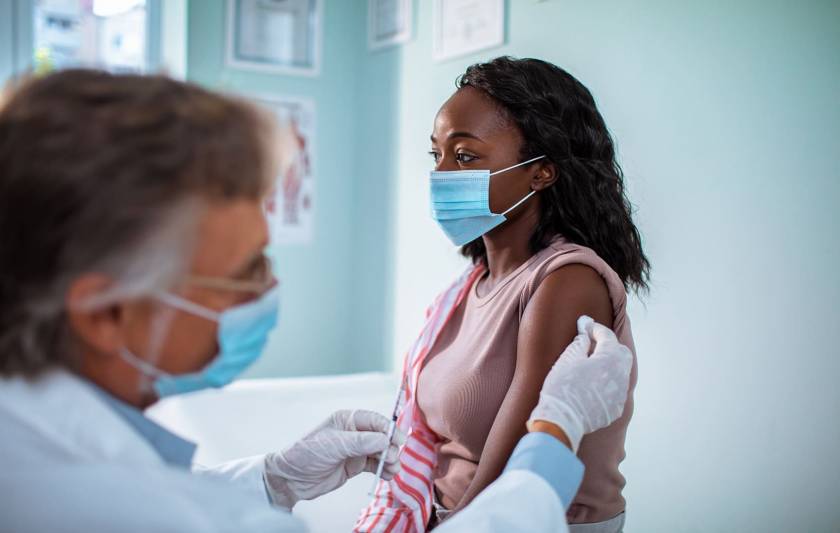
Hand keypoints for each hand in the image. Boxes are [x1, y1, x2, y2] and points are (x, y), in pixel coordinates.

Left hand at [262, 409, 404, 508]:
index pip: (374, 420)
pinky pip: (375, 465)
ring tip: (392, 470)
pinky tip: (388, 475)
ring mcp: (355, 450)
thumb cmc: (306, 453)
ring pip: (380, 452)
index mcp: (347, 420)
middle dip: (390, 446)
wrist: (291, 479)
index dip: (388, 429)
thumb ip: (360, 442)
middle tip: (392, 458)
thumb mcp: (333, 444)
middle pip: (381, 436)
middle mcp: (354, 433)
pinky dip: (384, 470)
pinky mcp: (355, 465)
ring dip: (389, 460)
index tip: (399, 440)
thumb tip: (385, 439)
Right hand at [527, 316, 632, 451]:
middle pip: (621, 352)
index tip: (584, 324)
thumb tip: (585, 334)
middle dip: (608, 344)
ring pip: (620, 372)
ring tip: (590, 362)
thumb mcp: (568, 359)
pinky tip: (591, 383)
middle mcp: (621, 376)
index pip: (607, 335)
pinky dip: (606, 382)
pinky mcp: (615, 408)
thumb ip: (580, 343)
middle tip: (591, 342)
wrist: (561, 422)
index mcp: (611, 359)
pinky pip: (615, 389)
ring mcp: (620, 394)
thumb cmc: (562, 387)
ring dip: (608, 364)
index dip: (595, 328)